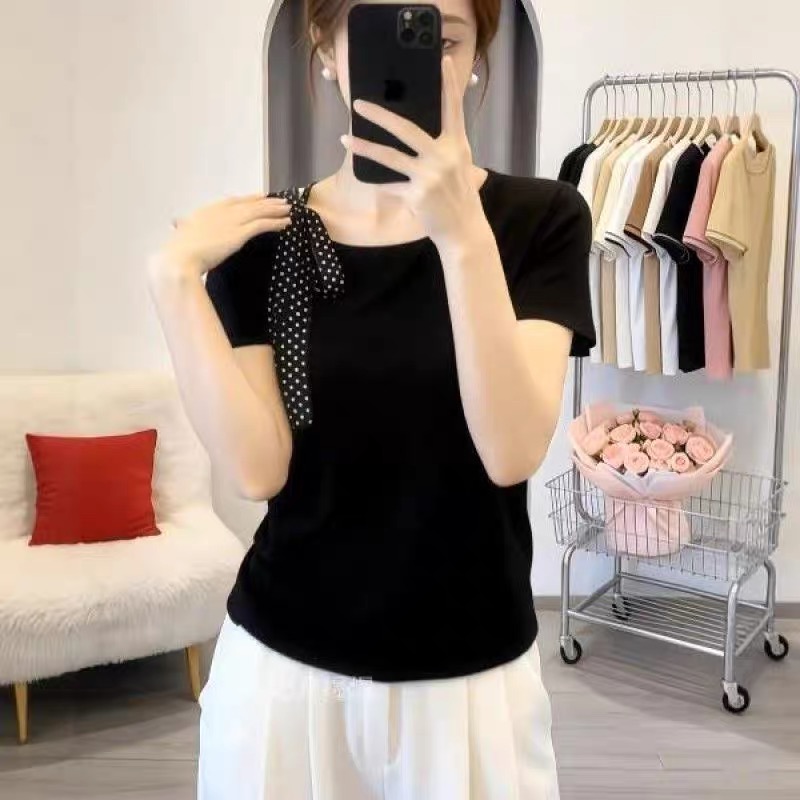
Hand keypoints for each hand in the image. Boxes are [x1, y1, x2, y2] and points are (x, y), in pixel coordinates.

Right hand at [149, 194, 291, 280]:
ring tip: (288, 209)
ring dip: (275, 209)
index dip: (248, 199)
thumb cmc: (178, 253)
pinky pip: (262, 224)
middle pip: (249, 203)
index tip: (259, 197)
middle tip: (280, 201)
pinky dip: (276, 222)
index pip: (232, 201)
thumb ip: (186, 231)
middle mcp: (220, 212)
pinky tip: (286, 223)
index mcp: (205, 212)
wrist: (179, 259)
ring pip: (258, 211)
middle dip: (266, 202)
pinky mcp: (239, 233)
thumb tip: (179, 226)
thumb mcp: (181, 237)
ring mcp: (231, 221)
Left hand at [342, 55, 485, 250]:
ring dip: (363, 147)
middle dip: (379, 115)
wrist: (462, 228)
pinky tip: (364, 175)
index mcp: (455, 145)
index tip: (441, 62)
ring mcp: (429, 177)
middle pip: (406, 129)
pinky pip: (390, 185)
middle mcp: (443, 157)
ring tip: (344, 138)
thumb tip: (413, 131)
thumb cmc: (458, 194)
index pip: (452, 109)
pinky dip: (379, 182)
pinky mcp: (417, 195)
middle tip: (358, 104)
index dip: (448, 84)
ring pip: (389, 157)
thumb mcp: (458, 165)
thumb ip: (442, 146)